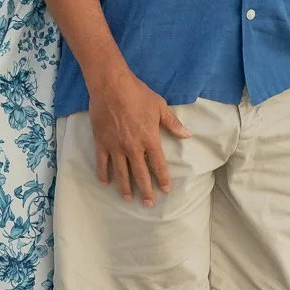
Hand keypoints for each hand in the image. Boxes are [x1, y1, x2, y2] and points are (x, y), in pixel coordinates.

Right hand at [88, 66, 190, 206]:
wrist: (110, 85)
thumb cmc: (137, 93)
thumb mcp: (159, 106)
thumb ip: (172, 123)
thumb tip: (187, 134)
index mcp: (149, 138)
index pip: (158, 164)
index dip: (162, 179)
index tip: (165, 190)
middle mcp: (133, 147)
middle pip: (140, 174)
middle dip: (145, 190)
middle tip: (148, 204)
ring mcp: (115, 146)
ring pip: (121, 173)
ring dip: (125, 187)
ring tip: (128, 199)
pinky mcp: (101, 142)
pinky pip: (102, 163)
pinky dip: (103, 174)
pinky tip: (105, 184)